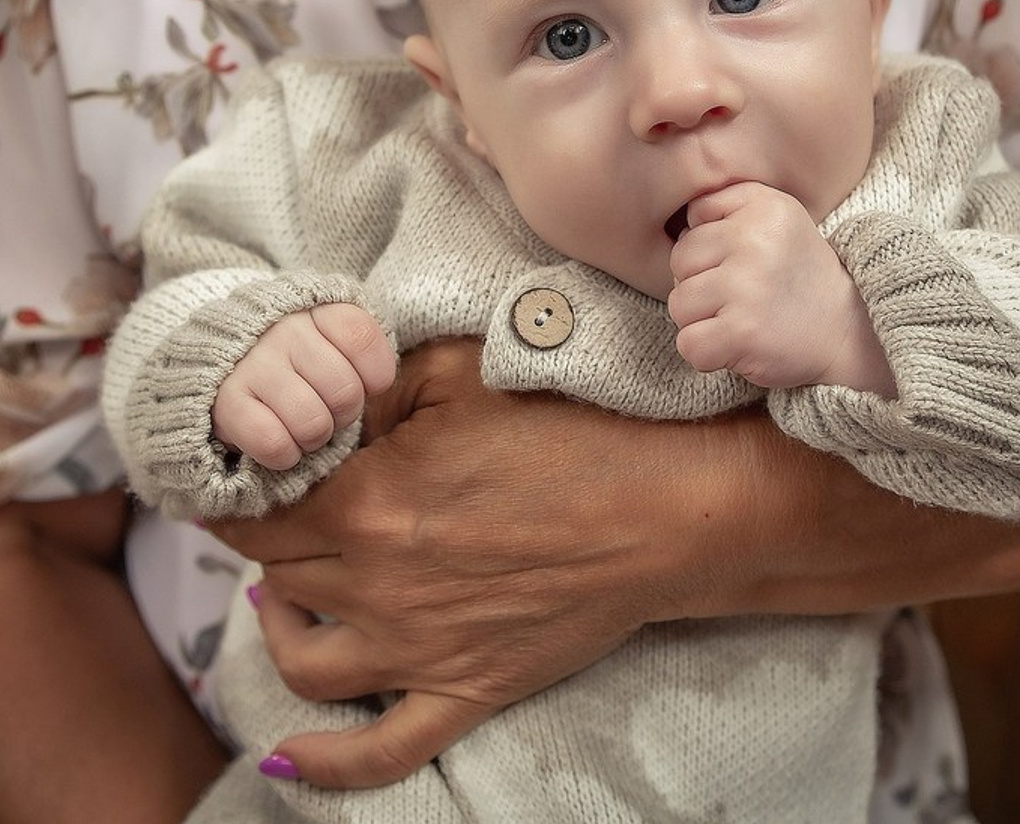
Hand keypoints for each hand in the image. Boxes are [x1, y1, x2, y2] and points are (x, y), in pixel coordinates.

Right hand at [212, 304, 395, 469]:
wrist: (228, 357)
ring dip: (315, 437)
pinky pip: (273, 443)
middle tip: (329, 408)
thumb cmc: (303, 357)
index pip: (364, 340)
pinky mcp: (226, 401)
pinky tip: (282, 443)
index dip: (374, 375)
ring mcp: (253, 364)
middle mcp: (285, 330)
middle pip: (345, 390)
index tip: (364, 382)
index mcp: (320, 310)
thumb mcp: (337, 337)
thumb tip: (385, 382)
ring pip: (312, 422)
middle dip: (345, 413)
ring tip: (305, 425)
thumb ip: (368, 349)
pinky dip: (285, 454)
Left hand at [213, 338, 757, 787]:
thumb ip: (375, 386)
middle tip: (279, 511)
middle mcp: (379, 585)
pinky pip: (377, 751)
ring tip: (281, 594)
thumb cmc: (571, 430)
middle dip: (262, 542)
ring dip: (275, 627)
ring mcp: (419, 650)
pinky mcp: (464, 690)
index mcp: (371, 502)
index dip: (242, 489)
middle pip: (277, 572)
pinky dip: (321, 763)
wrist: (661, 509)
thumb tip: (321, 410)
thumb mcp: (464, 373)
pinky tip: (285, 757)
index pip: (260, 509)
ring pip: (302, 659)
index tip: (248, 471)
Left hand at [668, 182, 890, 390]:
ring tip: (741, 318)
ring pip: (679, 305)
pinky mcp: (741, 332)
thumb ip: (727, 202)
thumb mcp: (776, 216)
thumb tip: (680, 222)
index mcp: (762, 207)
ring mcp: (746, 287)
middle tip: (743, 296)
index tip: (745, 260)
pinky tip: (735, 345)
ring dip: (702, 321)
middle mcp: (753, 241)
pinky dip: (706, 353)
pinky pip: (688, 344)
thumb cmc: (797, 274)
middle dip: (701, 284)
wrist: (849, 330)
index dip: (711, 246)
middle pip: (679, 262)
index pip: (693, 218)